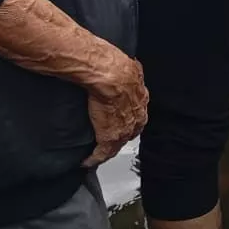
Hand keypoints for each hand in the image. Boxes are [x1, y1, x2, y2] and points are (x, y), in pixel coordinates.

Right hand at [83, 47, 148, 167]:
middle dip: (120, 136)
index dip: (128, 120)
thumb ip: (130, 73)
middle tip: (107, 138)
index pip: (136, 116)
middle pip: (129, 132)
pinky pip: (101, 154)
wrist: (110, 76)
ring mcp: (124, 130)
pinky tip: (87, 162)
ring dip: (107, 149)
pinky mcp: (109, 138)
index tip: (120, 121)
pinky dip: (94, 158)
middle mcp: (136, 118)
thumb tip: (128, 66)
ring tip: (97, 152)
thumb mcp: (130, 69)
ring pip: (116, 145)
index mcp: (141, 101)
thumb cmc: (117, 67)